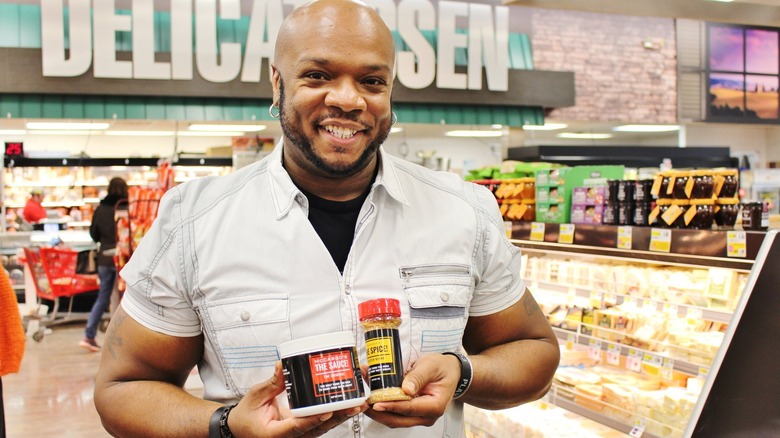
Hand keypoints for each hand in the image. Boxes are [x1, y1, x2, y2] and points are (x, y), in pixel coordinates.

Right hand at [229, 362, 367, 436]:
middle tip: (354, 404)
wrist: (241, 429)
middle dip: (338, 417)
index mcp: (276, 433)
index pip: (298, 427)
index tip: (328, 411)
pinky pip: (321, 425)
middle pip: (318, 428)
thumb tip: (282, 366)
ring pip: (323, 428)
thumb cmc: (247, 416)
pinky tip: (347, 407)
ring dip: (341, 416)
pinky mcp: (303, 432)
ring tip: (358, 404)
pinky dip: (335, 416)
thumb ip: (272, 383)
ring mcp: (298, 436)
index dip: (314, 419)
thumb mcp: (256, 396)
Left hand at [365, 353, 460, 427]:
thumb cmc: (443, 368)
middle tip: (363, 402)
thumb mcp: (431, 366)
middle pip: (398, 419)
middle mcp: (426, 415)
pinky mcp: (411, 413)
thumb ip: (418, 376)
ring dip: (377, 410)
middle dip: (378, 412)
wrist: (450, 371)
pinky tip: (372, 396)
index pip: (409, 409)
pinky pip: (394, 413)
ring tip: (364, 398)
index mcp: (434, 406)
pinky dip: (382, 406)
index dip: (391, 406)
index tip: (376, 403)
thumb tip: (406, 389)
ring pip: (393, 419)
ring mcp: (418, 416)